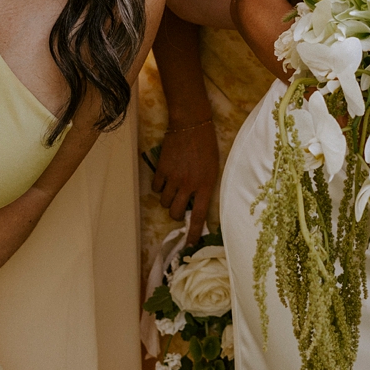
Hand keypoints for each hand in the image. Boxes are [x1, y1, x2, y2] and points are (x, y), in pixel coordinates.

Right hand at [152, 118, 218, 236]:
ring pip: (165, 202)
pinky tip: (166, 177)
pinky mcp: (162, 168)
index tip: (189, 245)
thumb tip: (195, 203)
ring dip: (168, 199)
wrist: (191, 123)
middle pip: (176, 212)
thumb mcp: (213, 168)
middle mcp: (189, 184)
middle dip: (177, 213)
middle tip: (180, 206)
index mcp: (206, 184)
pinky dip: (159, 186)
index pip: (199, 215)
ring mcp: (174, 177)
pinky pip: (156, 187)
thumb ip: (205, 186)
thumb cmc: (207, 144)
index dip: (193, 233)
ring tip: (173, 188)